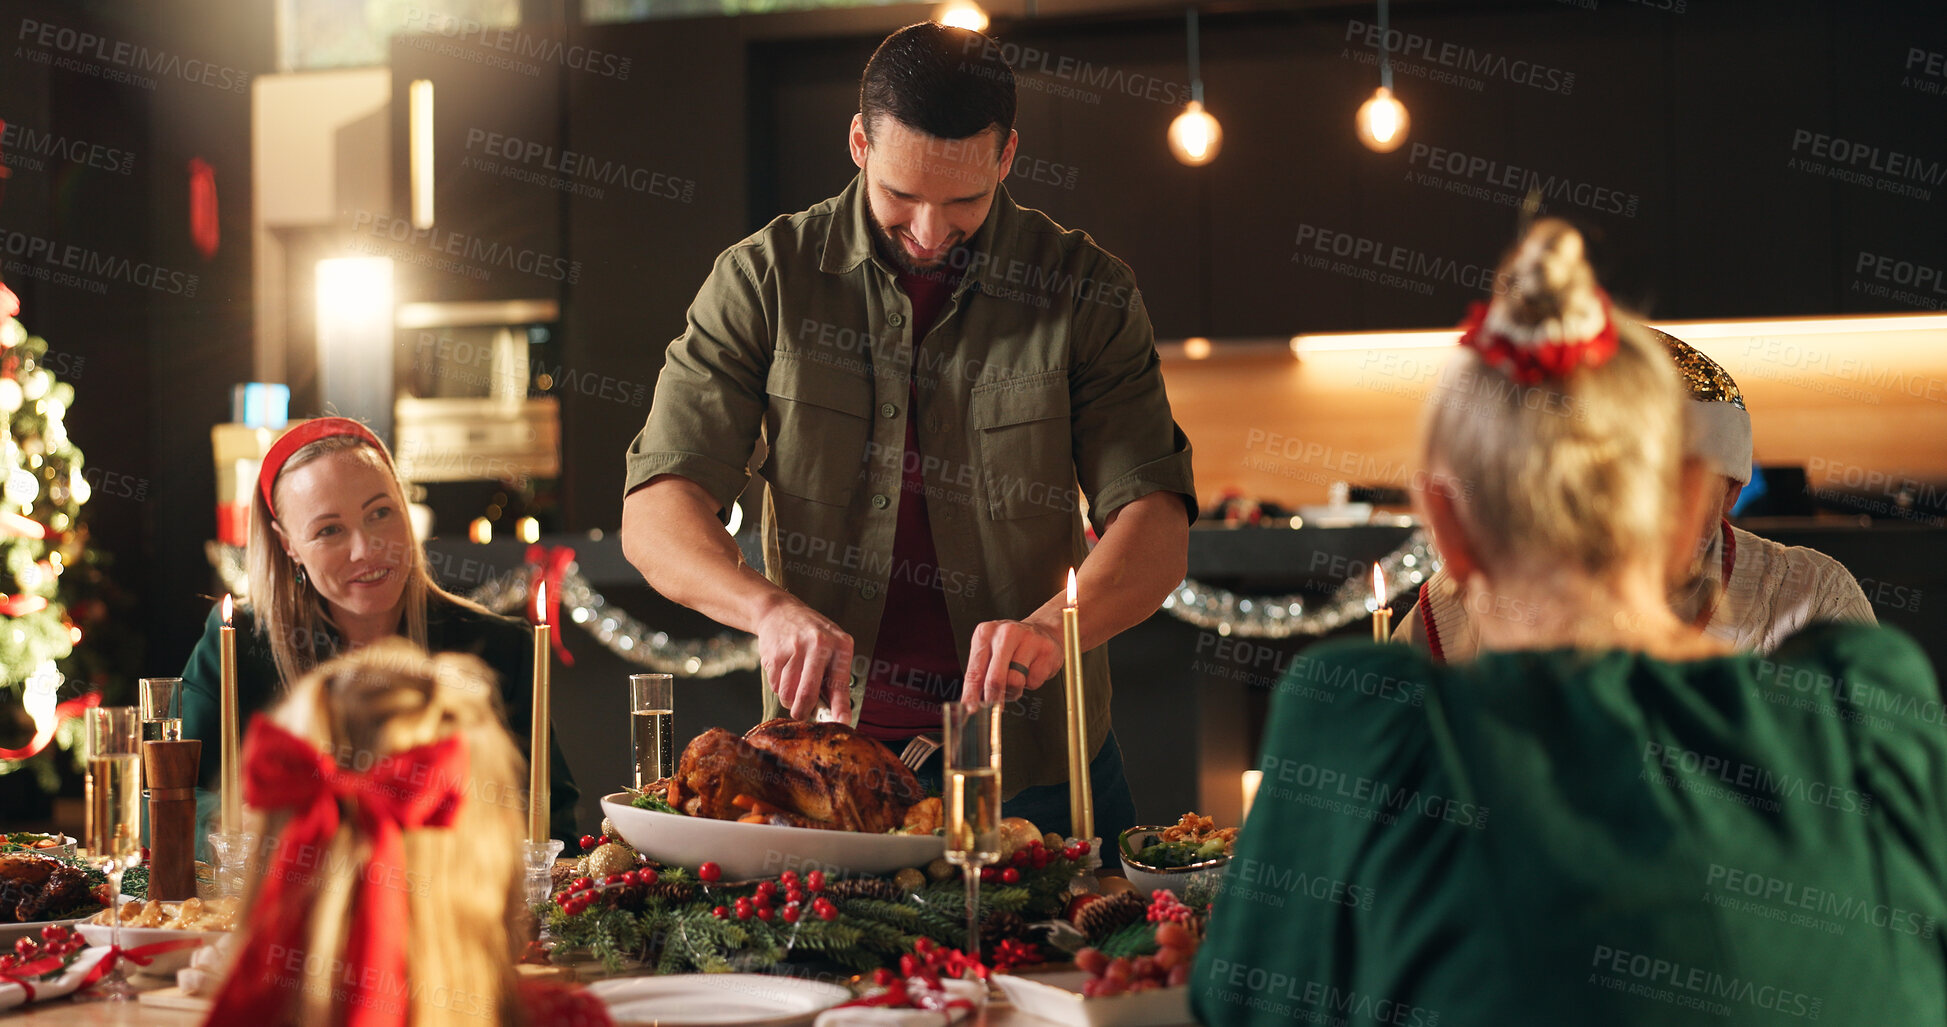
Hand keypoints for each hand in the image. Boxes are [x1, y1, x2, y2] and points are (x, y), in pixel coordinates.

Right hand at [753, 596, 854, 722]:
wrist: (779, 611)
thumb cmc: (810, 634)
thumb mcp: (832, 646)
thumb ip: (834, 675)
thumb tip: (834, 713)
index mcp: (840, 644)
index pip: (840, 683)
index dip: (840, 708)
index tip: (842, 723)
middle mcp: (820, 644)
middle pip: (807, 694)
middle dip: (802, 712)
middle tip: (801, 715)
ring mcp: (795, 648)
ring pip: (787, 693)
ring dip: (788, 699)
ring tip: (793, 685)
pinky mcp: (774, 653)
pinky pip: (775, 685)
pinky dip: (778, 686)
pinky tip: (783, 671)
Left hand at [962, 619, 1061, 707]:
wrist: (1043, 630)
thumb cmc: (1012, 646)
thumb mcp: (989, 653)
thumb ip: (979, 676)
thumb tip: (970, 704)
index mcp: (985, 633)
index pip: (974, 672)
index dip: (972, 695)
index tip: (972, 711)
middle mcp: (1006, 633)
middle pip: (995, 679)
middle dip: (994, 698)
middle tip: (995, 707)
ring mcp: (1029, 640)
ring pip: (1015, 682)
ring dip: (1014, 690)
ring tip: (1016, 680)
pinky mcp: (1047, 651)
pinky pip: (1034, 681)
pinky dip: (1031, 682)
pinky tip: (1031, 669)